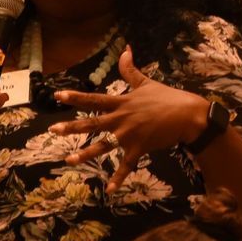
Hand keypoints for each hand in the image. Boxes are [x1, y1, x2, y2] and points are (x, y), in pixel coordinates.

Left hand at [57, 48, 210, 189]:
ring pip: (103, 146)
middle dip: (72, 127)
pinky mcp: (139, 149)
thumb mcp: (147, 83)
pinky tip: (109, 190)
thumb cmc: (168, 98)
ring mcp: (129, 135)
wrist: (188, 116)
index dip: (76, 97)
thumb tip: (124, 50)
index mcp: (122, 102)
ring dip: (86, 154)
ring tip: (69, 160)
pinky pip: (126, 166)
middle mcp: (122, 119)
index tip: (57, 96)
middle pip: (92, 123)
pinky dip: (118, 178)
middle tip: (53, 130)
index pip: (94, 100)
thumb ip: (131, 70)